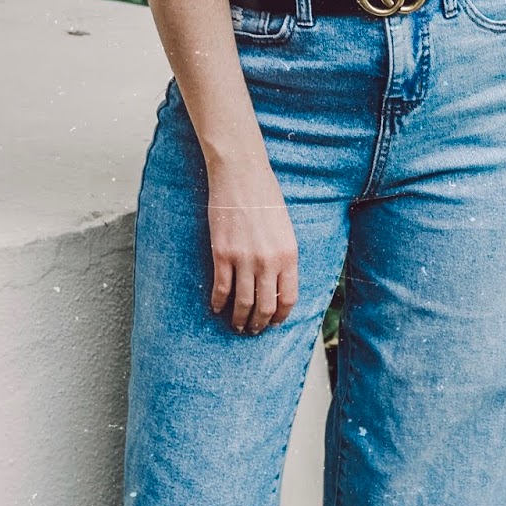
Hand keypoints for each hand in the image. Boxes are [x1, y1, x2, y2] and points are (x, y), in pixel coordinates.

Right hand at [207, 158, 298, 335]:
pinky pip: (221, 288)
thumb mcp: (284, 229)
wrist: (241, 174)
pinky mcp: (222, 253)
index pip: (288, 298)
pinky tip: (216, 307)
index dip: (280, 316)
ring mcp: (244, 259)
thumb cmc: (265, 197)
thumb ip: (283, 256)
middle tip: (253, 330)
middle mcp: (269, 261)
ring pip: (242, 303)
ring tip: (236, 325)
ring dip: (239, 319)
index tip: (273, 323)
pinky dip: (218, 302)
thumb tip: (277, 284)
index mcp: (289, 254)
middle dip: (259, 323)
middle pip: (265, 306)